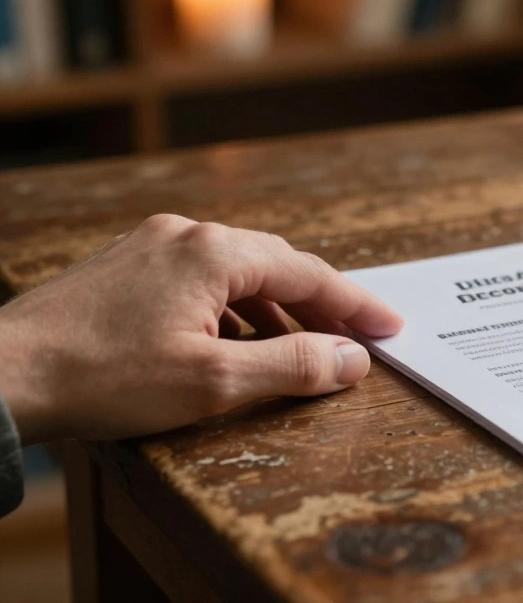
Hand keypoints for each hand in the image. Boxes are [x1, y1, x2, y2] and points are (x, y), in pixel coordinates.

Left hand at [0, 214, 402, 442]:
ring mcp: (152, 246)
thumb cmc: (102, 377)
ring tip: (298, 350)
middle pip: (277, 266)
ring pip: (237, 272)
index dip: (356, 305)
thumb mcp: (215, 381)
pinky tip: (232, 341)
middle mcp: (187, 235)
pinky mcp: (125, 265)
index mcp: (216, 252)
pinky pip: (200, 278)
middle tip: (355, 338)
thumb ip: (295, 365)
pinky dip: (233, 307)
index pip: (310, 275)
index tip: (390, 327)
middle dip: (320, 304)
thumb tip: (352, 357)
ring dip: (275, 310)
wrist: (1, 375)